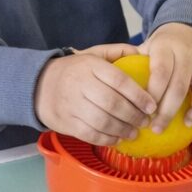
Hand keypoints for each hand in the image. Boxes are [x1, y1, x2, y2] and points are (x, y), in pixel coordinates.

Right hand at [34, 47, 154, 144]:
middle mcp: (80, 84)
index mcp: (90, 65)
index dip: (138, 95)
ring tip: (134, 132)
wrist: (39, 86)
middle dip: (133, 115)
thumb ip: (116, 52)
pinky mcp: (66, 122)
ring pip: (102, 121)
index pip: (119, 80)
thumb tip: (141, 54)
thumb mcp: (92, 54)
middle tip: (145, 122)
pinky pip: (90, 134)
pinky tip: (117, 138)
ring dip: (123, 130)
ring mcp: (72, 104)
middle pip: (112, 103)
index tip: (152, 106)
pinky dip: (107, 139)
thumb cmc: (74, 71)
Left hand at [138, 22, 191, 130]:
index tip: (144, 110)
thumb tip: (114, 88)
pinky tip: (189, 121)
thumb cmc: (162, 47)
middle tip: (154, 128)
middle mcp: (185, 56)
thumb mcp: (147, 47)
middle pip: (178, 86)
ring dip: (190, 113)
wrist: (189, 32)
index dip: (154, 92)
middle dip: (166, 110)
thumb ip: (134, 62)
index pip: (161, 70)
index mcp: (165, 48)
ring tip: (178, 126)